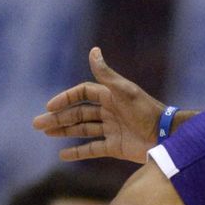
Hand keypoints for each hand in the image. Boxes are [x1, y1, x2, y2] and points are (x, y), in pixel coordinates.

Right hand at [32, 47, 163, 163]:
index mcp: (111, 96)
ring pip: (83, 129)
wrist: (166, 137)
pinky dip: (78, 152)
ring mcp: (112, 130)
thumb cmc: (147, 112)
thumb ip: (106, 74)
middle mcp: (110, 112)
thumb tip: (93, 50)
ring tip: (45, 132)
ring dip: (64, 131)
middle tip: (37, 124)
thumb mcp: (125, 91)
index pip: (82, 93)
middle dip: (58, 118)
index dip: (66, 98)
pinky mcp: (116, 147)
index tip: (50, 106)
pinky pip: (93, 149)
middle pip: (78, 113)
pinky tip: (63, 155)